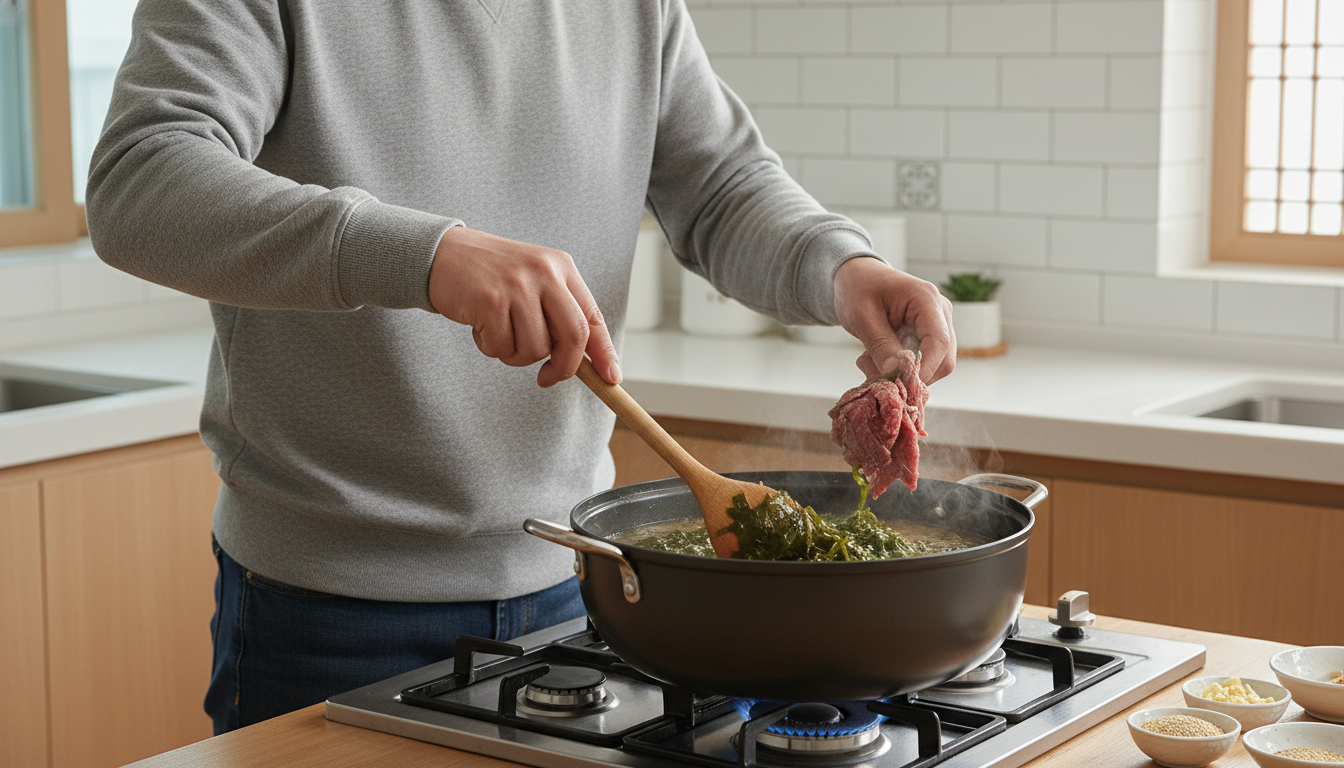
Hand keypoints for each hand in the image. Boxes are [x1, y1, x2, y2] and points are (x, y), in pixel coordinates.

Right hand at [428, 226, 620, 387]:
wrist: (443, 253)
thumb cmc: (492, 276)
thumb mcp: (534, 281)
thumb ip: (559, 312)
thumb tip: (585, 360)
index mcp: (562, 267)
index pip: (592, 317)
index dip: (604, 352)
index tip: (611, 378)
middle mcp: (545, 273)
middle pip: (573, 336)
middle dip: (564, 367)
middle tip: (547, 378)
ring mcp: (518, 286)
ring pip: (535, 349)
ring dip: (515, 355)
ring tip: (498, 332)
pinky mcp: (490, 301)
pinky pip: (501, 347)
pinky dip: (490, 347)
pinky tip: (479, 326)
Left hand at [832, 256, 955, 383]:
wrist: (857, 276)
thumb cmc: (858, 288)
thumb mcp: (862, 317)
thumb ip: (881, 346)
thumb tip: (898, 377)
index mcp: (926, 300)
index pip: (939, 342)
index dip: (923, 369)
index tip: (898, 385)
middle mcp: (940, 312)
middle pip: (943, 359)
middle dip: (911, 376)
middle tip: (872, 374)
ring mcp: (938, 324)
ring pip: (934, 365)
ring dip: (902, 374)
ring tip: (867, 363)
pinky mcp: (929, 335)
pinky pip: (923, 362)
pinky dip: (899, 369)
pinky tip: (874, 360)